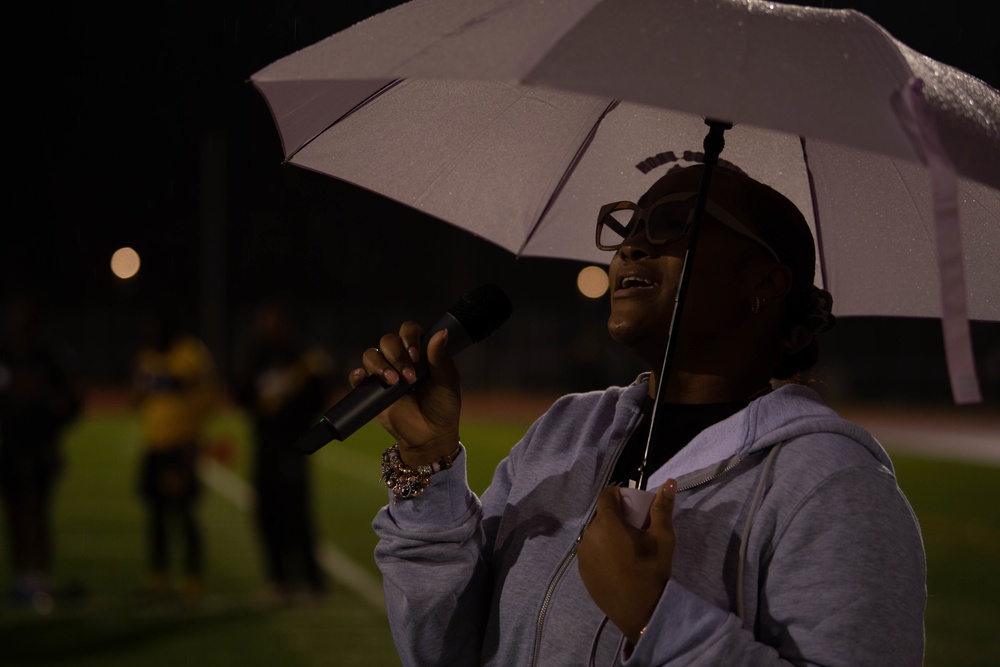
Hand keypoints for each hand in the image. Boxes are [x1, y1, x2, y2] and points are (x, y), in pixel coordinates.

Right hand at [348, 321, 460, 464]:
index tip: (416, 356)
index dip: (409, 337)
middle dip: (397, 355)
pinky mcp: (371, 391)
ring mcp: (383, 374)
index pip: (408, 330)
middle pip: (387, 340)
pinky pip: (356, 378)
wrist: (430, 435)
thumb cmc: (442, 406)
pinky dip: (356, 375)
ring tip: (394, 382)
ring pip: (371, 355)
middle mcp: (399, 359)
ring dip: (381, 365)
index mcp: (418, 352)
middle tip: (409, 376)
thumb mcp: (447, 382)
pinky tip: (363, 378)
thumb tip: (441, 332)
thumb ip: (441, 358)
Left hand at [577, 481, 676, 643]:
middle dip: (616, 517)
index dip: (619, 494)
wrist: (640, 611)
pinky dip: (602, 551)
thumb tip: (669, 482)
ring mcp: (582, 554)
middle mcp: (588, 535)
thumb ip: (662, 507)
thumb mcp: (662, 537)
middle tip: (634, 528)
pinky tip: (616, 563)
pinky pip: (591, 551)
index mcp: (606, 522)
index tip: (632, 505)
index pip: (606, 495)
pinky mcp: (582, 571)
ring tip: (626, 547)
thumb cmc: (652, 569)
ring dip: (608, 534)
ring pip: (595, 534)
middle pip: (601, 516)